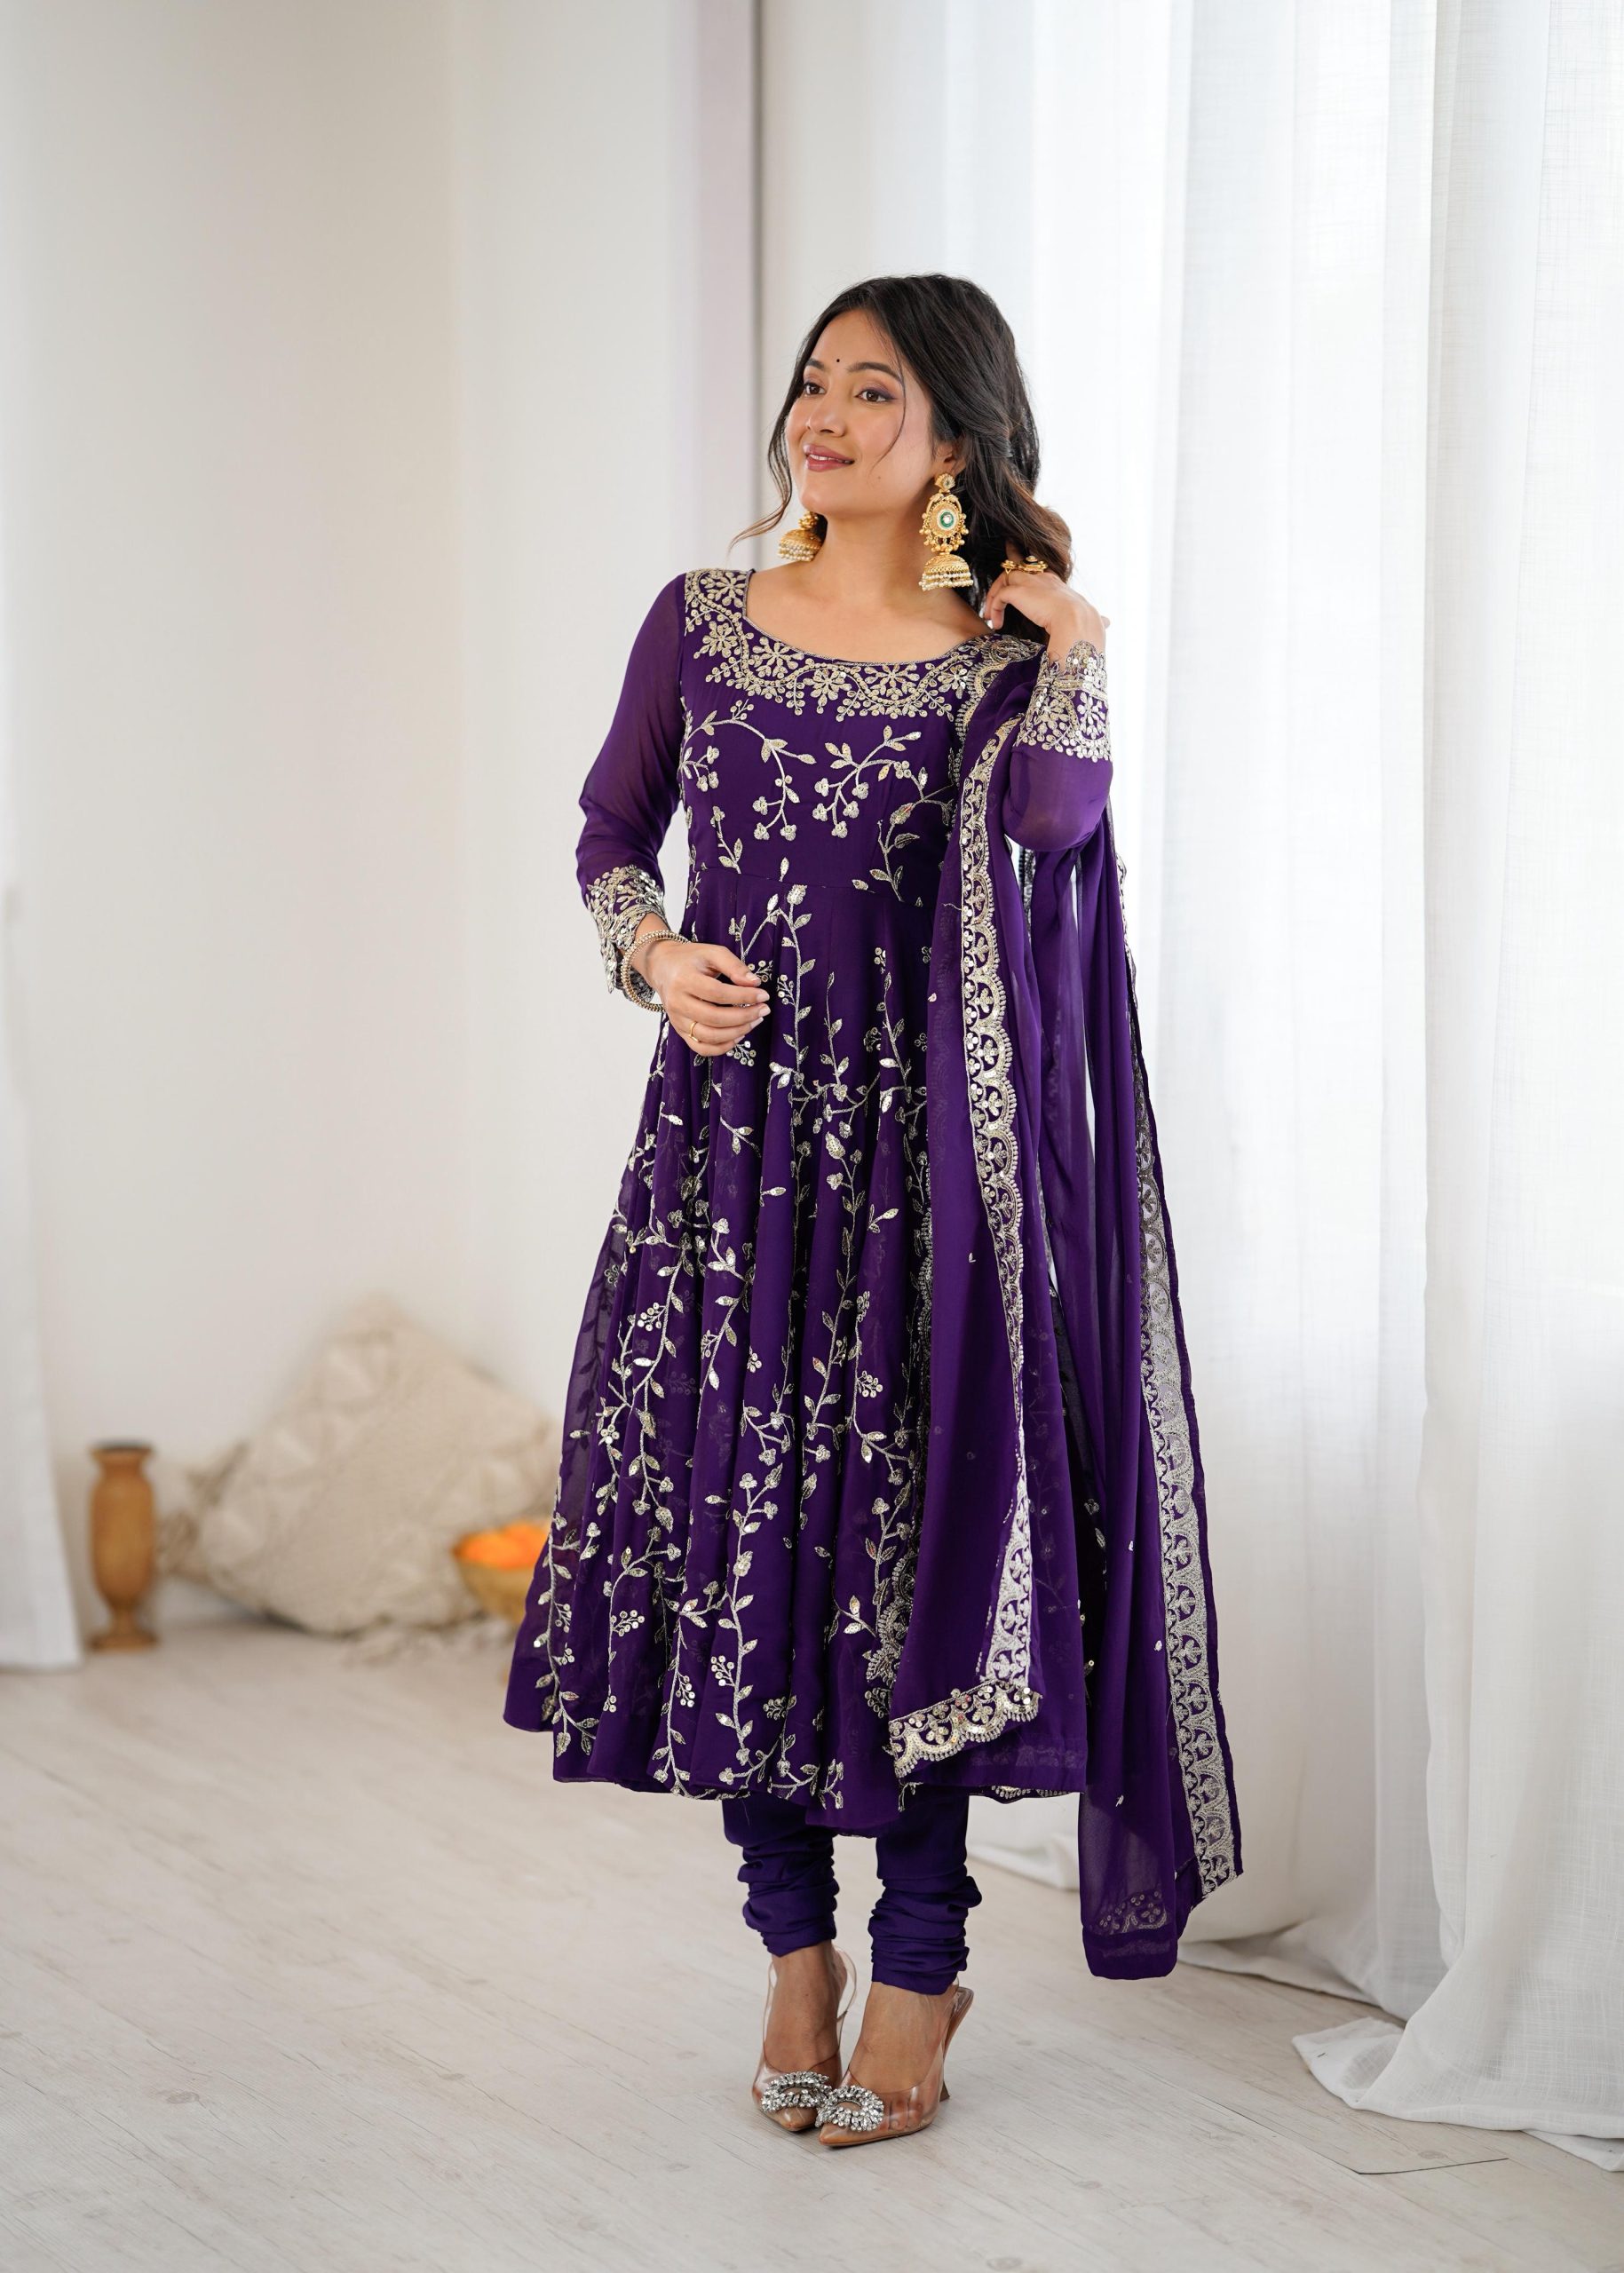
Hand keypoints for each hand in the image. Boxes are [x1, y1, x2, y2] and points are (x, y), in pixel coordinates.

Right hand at [633, 932, 770, 1055]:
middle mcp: (678, 1003)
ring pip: (709, 1036)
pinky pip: (701, 1048)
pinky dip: (722, 1047)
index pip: (718, 993)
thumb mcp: (712, 953)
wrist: (662, 967)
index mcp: (684, 980)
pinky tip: (738, 1036)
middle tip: (763, 1010)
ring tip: (754, 1021)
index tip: (763, 995)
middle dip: (744, 1017)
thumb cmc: (690, 959)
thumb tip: (755, 983)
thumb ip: (734, 966)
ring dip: (737, 1032)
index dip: (743, 996)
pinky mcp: (680, 1031)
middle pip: (714, 1018)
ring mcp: (677, 1020)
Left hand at [982, 563, 1107, 659]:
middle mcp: (1042, 578)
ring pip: (1004, 579)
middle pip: (1016, 568)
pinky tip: (996, 623)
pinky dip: (994, 607)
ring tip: (991, 617)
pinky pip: (1000, 595)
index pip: (1038, 570)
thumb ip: (1096, 620)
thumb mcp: (1089, 619)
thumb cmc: (1085, 625)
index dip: (1026, 570)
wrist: (1077, 623)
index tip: (1017, 570)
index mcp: (1056, 583)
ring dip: (994, 598)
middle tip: (992, 595)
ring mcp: (1030, 583)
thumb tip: (1109, 622)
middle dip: (1003, 578)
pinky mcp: (1019, 592)